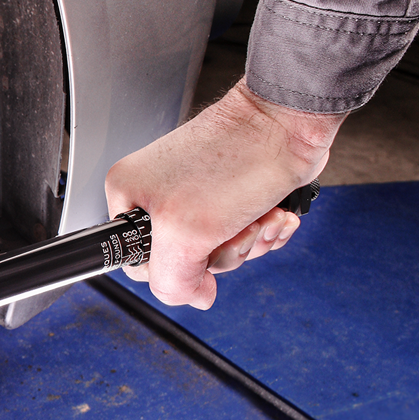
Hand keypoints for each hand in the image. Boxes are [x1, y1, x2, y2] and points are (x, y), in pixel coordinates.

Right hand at [104, 78, 344, 308]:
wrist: (289, 122)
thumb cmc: (238, 156)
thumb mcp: (185, 233)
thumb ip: (172, 280)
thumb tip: (193, 297)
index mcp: (129, 196)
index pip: (139, 265)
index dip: (176, 270)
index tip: (200, 251)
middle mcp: (157, 195)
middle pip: (185, 262)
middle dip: (223, 253)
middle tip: (233, 226)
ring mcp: (195, 195)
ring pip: (218, 252)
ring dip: (250, 242)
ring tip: (258, 214)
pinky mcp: (229, 195)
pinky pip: (242, 237)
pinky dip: (263, 232)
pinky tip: (272, 212)